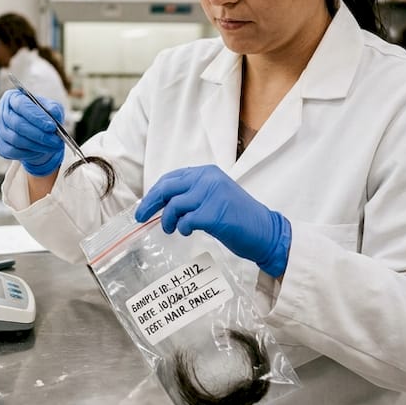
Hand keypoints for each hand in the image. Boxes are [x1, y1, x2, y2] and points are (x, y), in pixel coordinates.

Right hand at [0, 89, 65, 176]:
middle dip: (38, 134)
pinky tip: (39, 150)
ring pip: (15, 139)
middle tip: (55, 140)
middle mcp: (1, 111)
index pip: (22, 105)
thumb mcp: (51, 108)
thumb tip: (53, 113)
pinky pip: (11, 151)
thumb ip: (53, 109)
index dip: (36, 116)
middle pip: (17, 124)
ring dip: (36, 145)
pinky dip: (27, 153)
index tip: (51, 126)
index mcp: (12, 97)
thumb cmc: (41, 117)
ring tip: (52, 146)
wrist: (34, 132)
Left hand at [135, 165, 291, 277]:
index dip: (155, 192)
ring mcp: (211, 195)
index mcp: (207, 172)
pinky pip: (186, 221)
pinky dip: (183, 228)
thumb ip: (192, 194)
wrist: (265, 231)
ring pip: (174, 205)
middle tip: (141, 216)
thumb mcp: (214, 197)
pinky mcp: (213, 214)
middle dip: (150, 203)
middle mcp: (208, 179)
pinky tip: (187, 232)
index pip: (172, 178)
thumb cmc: (238, 217)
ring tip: (172, 229)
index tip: (145, 205)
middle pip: (167, 188)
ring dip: (168, 220)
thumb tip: (163, 203)